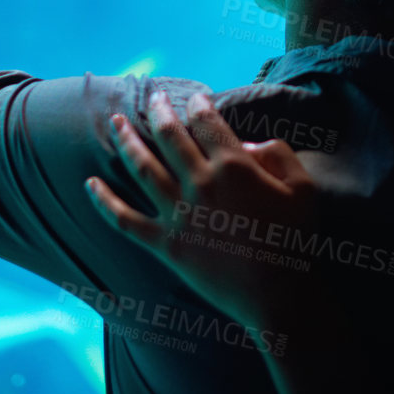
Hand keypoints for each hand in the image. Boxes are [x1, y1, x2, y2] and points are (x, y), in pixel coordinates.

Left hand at [86, 90, 317, 327]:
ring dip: (127, 140)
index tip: (195, 99)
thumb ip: (278, 154)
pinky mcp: (166, 244)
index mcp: (234, 166)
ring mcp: (178, 214)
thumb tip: (247, 145)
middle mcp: (200, 183)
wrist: (279, 296)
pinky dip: (104, 201)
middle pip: (170, 136)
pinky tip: (90, 183)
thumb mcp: (303, 187)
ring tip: (116, 121)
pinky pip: (125, 220)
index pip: (207, 122)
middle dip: (158, 111)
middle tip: (152, 97)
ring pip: (143, 168)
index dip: (198, 105)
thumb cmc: (296, 240)